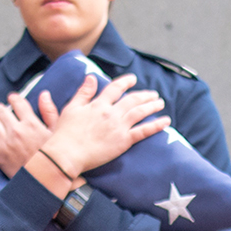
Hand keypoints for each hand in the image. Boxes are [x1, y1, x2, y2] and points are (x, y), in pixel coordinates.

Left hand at [0, 92, 52, 177]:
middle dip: (0, 108)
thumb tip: (44, 95)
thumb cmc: (53, 159)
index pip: (18, 103)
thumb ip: (49, 112)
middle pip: (2, 111)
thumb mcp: (56, 133)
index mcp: (32, 123)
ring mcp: (5, 142)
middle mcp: (16, 130)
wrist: (43, 181)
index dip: (14, 98)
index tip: (12, 98)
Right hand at [35, 74, 169, 174]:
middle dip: (144, 95)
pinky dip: (156, 125)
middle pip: (132, 100)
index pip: (115, 88)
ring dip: (152, 106)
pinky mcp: (124, 141)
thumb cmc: (65, 133)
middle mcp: (111, 113)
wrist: (67, 154)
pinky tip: (165, 121)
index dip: (125, 82)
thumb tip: (91, 76)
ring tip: (160, 103)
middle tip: (153, 94)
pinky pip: (143, 131)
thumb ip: (83, 92)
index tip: (133, 79)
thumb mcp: (71, 108)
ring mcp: (119, 127)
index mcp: (98, 104)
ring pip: (140, 112)